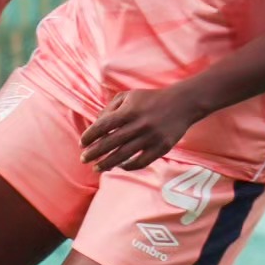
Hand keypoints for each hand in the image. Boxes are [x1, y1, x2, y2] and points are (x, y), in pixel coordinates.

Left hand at [78, 86, 202, 171]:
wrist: (182, 104)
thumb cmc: (150, 99)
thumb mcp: (129, 96)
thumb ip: (110, 108)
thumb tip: (95, 125)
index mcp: (129, 111)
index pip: (103, 126)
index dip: (90, 136)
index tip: (82, 144)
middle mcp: (139, 125)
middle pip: (111, 143)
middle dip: (94, 153)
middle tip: (84, 159)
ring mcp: (151, 138)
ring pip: (124, 155)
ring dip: (108, 164)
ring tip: (97, 168)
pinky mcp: (161, 148)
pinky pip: (141, 162)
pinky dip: (129, 166)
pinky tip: (120, 166)